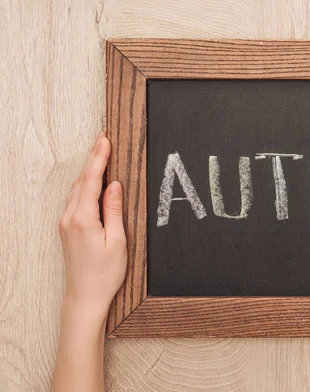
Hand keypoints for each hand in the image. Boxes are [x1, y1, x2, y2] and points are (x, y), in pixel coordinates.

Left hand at [58, 131, 126, 319]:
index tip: (105, 141)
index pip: (91, 180)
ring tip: (100, 155)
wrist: (85, 296)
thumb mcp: (117, 241)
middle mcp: (69, 218)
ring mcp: (65, 223)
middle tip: (103, 140)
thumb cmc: (104, 273)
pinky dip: (84, 185)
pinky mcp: (67, 228)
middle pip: (81, 181)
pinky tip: (93, 181)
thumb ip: (114, 210)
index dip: (99, 158)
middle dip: (93, 159)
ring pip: (77, 189)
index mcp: (83, 219)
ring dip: (88, 171)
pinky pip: (75, 199)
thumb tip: (114, 185)